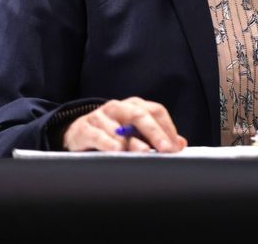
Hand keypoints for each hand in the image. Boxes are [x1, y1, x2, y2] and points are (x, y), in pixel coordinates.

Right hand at [61, 97, 187, 152]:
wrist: (77, 132)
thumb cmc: (111, 132)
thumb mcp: (134, 131)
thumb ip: (157, 136)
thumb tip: (180, 144)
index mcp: (134, 105)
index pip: (156, 111)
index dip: (167, 128)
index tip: (175, 146)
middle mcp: (119, 107)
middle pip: (140, 115)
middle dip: (155, 132)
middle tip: (165, 149)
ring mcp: (100, 116)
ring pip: (120, 128)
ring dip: (133, 141)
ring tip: (144, 152)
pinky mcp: (84, 128)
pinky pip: (98, 135)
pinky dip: (109, 144)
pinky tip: (117, 151)